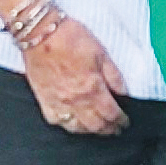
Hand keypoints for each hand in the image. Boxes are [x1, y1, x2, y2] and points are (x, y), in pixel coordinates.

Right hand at [22, 16, 129, 135]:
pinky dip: (67, 126)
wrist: (40, 34)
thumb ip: (114, 77)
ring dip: (89, 130)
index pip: (111, 113)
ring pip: (76, 127)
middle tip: (115, 129)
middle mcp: (75, 100)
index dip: (120, 121)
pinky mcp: (43, 99)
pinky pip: (56, 121)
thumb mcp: (102, 54)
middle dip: (108, 129)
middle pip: (95, 124)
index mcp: (93, 88)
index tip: (125, 123)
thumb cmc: (71, 39)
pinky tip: (73, 124)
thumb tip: (124, 93)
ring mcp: (57, 102)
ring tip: (98, 129)